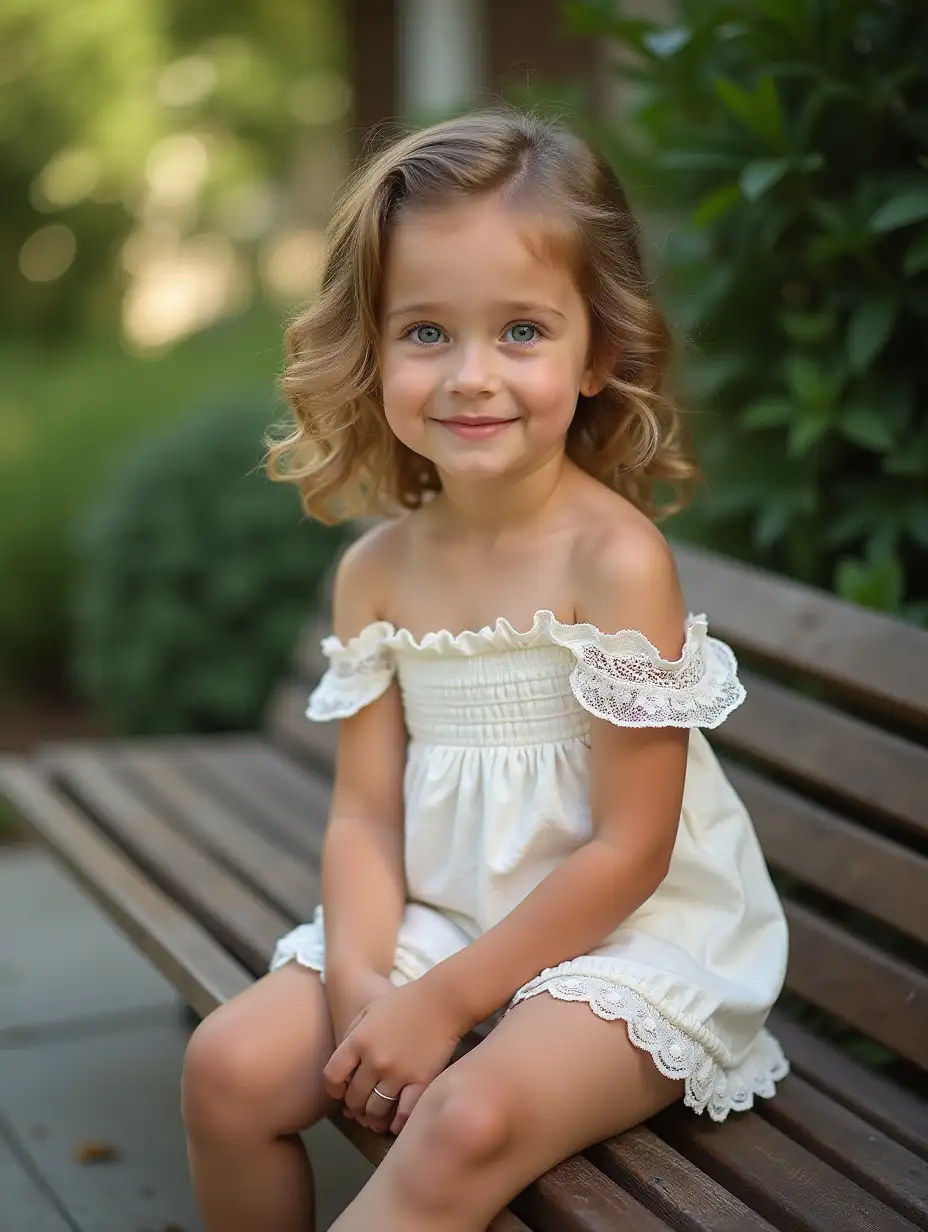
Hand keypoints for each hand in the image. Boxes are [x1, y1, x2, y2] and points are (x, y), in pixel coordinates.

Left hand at [324, 977, 465, 1135]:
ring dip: (373, 1117)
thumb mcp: (370, 1009)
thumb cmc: (405, 1001)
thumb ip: (352, 1034)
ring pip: (375, 1110)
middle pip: (354, 1097)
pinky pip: (403, 1114)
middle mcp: (375, 1061)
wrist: (442, 1001)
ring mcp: (398, 1073)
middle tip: (360, 1106)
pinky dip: (397, 1123)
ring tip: (376, 1116)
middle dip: (354, 1105)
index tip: (341, 1091)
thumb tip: (345, 1066)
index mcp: (359, 1041)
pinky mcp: (420, 1082)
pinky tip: (395, 1123)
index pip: (332, 1076)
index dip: (334, 1088)